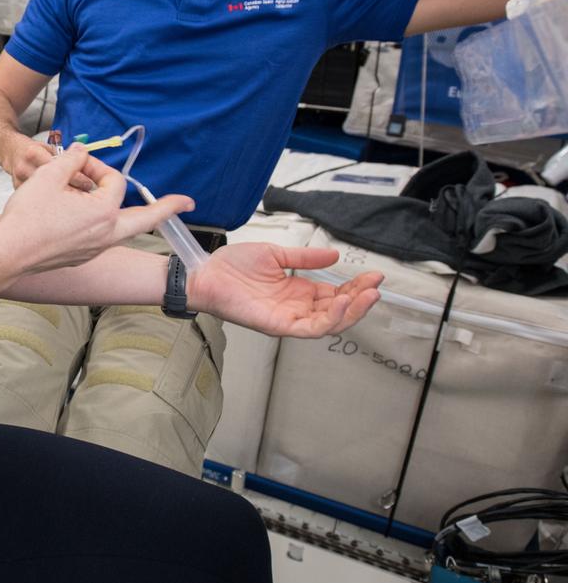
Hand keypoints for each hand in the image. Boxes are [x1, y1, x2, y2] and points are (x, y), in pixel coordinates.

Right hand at [0, 145, 193, 273]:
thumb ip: (70, 159)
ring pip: (126, 230)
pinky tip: (95, 220)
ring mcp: (94, 249)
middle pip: (146, 218)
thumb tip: (80, 151)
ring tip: (157, 212)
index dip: (96, 166)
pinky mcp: (81, 257)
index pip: (114, 181)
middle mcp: (105, 234)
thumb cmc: (26, 217)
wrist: (8, 253)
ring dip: (137, 217)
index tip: (76, 162)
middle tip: (188, 203)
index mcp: (102, 212)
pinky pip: (103, 239)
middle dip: (168, 208)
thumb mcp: (48, 176)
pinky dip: (106, 225)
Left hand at [187, 243, 381, 337]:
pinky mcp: (278, 325)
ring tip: (367, 293)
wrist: (207, 272)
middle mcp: (296, 308)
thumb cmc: (233, 265)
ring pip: (329, 323)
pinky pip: (310, 328)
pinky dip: (329, 317)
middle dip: (360, 298)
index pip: (335, 294)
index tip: (374, 275)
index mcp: (298, 292)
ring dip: (352, 310)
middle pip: (338, 310)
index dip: (356, 287)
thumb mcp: (275, 255)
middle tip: (376, 284)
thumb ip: (305, 258)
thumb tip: (334, 255)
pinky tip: (342, 301)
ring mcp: (288, 318)